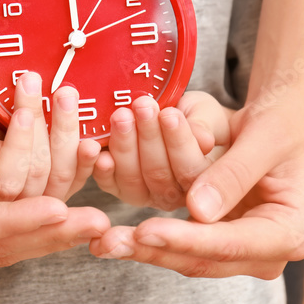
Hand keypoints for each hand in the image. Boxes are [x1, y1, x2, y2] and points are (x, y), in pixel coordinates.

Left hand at [89, 98, 303, 278]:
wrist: (286, 125)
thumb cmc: (283, 124)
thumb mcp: (265, 138)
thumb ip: (233, 172)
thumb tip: (197, 210)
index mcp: (289, 233)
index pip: (230, 243)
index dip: (185, 238)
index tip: (143, 230)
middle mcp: (265, 253)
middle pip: (202, 260)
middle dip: (153, 249)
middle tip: (108, 241)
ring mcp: (240, 251)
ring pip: (184, 257)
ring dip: (142, 248)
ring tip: (102, 240)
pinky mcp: (216, 241)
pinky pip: (178, 243)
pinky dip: (146, 236)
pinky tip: (110, 232)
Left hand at [92, 92, 228, 209]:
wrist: (176, 120)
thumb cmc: (197, 118)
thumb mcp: (207, 115)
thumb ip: (205, 126)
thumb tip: (203, 140)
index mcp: (203, 181)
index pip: (191, 168)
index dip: (179, 141)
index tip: (169, 114)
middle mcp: (175, 196)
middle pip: (159, 174)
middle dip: (148, 137)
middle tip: (141, 107)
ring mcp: (146, 195)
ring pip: (133, 178)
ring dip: (124, 145)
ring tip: (122, 115)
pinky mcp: (120, 189)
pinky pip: (109, 183)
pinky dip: (102, 166)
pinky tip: (96, 148)